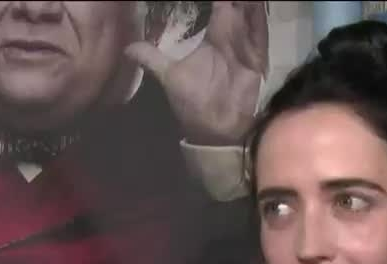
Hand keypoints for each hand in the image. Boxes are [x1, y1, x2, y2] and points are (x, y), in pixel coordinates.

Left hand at [126, 1, 268, 145]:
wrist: (214, 128)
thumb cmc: (193, 103)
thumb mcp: (169, 76)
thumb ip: (151, 59)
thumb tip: (126, 49)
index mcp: (213, 40)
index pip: (219, 8)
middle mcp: (231, 40)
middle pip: (236, 8)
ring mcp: (246, 49)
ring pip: (250, 17)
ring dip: (248, 4)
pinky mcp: (258, 60)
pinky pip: (260, 35)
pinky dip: (259, 20)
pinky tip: (257, 4)